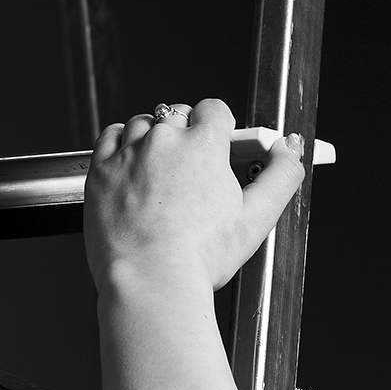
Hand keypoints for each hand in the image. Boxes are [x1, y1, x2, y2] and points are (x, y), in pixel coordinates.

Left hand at [84, 98, 304, 294]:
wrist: (150, 279)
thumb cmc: (201, 256)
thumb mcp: (257, 217)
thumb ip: (282, 175)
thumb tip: (290, 149)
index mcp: (204, 145)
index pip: (213, 110)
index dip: (218, 126)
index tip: (217, 143)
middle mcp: (163, 141)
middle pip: (177, 115)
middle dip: (186, 132)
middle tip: (190, 165)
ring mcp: (128, 154)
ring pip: (142, 124)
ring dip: (152, 137)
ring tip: (159, 168)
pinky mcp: (100, 171)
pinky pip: (109, 137)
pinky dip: (119, 142)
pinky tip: (128, 161)